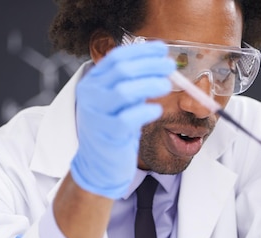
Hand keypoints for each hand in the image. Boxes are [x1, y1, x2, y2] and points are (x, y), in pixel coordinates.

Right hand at [71, 41, 174, 198]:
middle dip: (150, 65)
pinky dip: (145, 112)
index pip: (117, 58)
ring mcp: (96, 114)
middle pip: (122, 71)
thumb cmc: (114, 131)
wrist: (98, 165)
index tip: (162, 49)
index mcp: (93, 82)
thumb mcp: (119, 102)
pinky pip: (128, 119)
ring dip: (149, 85)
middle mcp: (91, 94)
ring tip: (166, 86)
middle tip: (170, 67)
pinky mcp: (107, 134)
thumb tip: (161, 66)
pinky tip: (156, 112)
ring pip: (124, 91)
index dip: (142, 52)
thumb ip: (132, 84)